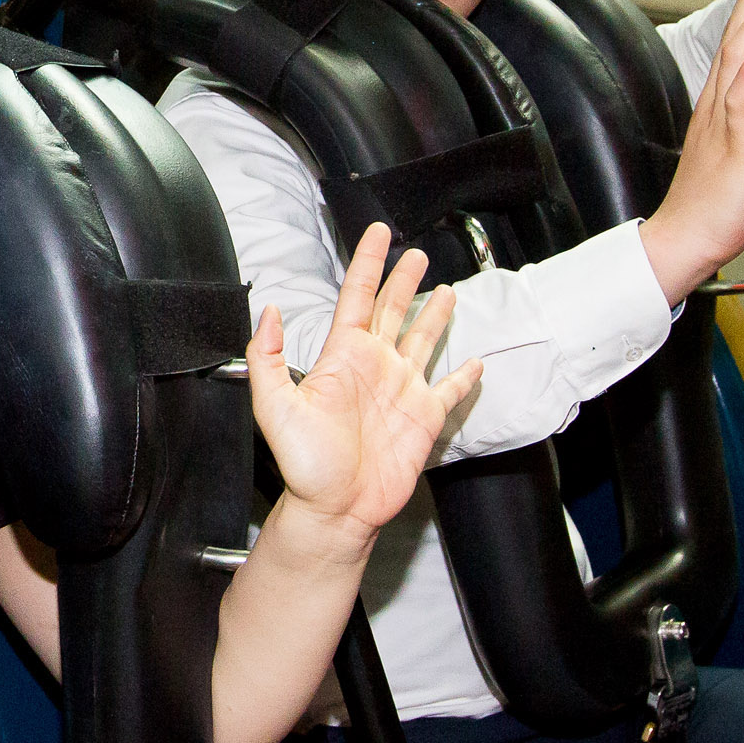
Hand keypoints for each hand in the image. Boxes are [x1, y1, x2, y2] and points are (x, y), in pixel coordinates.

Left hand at [251, 224, 477, 548]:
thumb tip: (269, 310)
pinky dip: (465, 376)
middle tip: (416, 252)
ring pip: (422, 341)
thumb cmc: (304, 465)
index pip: (357, 296)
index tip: (377, 233)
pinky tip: (474, 362)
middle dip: (404, 279)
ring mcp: (402, 391)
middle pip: (392, 309)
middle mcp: (374, 367)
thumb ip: (269, 357)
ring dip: (434, 315)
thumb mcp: (275, 406)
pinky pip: (450, 391)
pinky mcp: (425, 418)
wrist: (335, 509)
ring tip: (445, 289)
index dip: (368, 262)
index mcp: (342, 357)